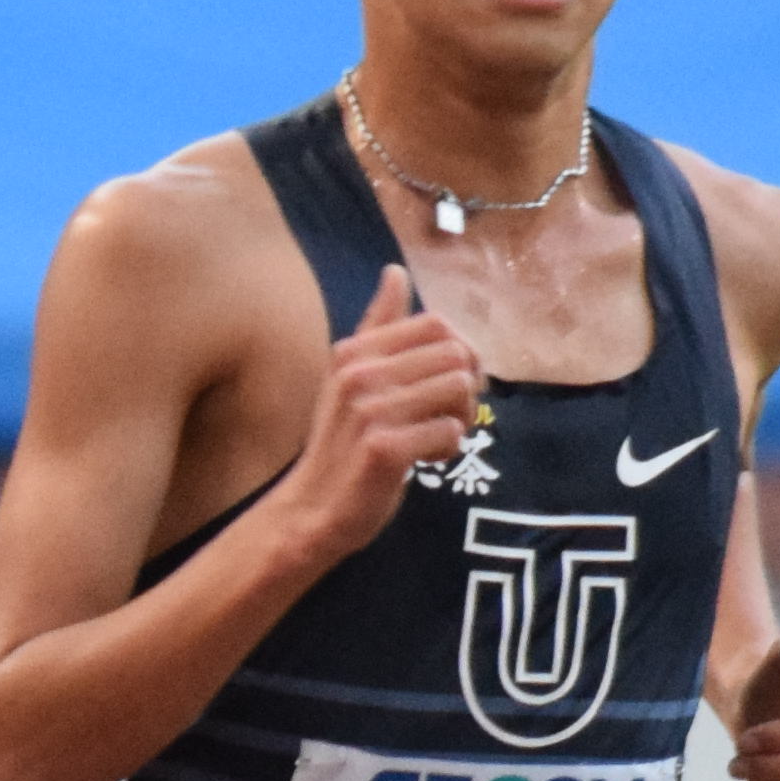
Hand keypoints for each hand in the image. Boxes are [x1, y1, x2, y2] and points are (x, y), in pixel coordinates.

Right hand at [277, 268, 488, 561]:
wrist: (314, 509)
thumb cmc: (343, 443)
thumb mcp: (351, 376)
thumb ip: (378, 325)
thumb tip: (395, 271)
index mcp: (355, 350)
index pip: (436, 324)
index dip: (459, 352)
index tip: (448, 384)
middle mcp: (359, 373)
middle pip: (455, 355)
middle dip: (466, 387)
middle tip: (447, 415)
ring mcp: (369, 410)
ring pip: (459, 389)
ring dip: (460, 418)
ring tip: (435, 438)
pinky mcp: (384, 448)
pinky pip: (449, 430)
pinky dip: (447, 448)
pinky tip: (425, 461)